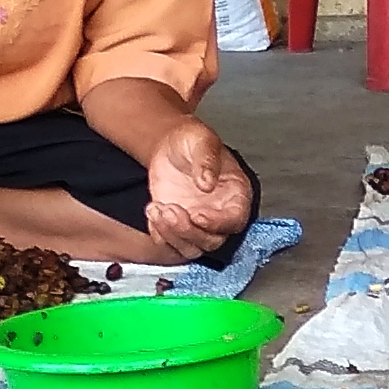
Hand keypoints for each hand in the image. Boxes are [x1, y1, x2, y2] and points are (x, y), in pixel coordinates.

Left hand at [143, 117, 254, 264]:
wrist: (170, 146)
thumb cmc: (192, 141)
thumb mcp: (201, 139)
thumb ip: (207, 159)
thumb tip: (207, 182)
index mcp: (235, 195)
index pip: (234, 220)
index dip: (217, 223)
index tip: (198, 215)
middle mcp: (219, 214)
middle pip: (212, 240)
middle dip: (188, 231)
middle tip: (170, 209)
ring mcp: (197, 224)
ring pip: (191, 248)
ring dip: (172, 235)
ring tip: (157, 209)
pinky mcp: (177, 228)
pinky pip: (170, 245)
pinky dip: (159, 235)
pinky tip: (153, 211)